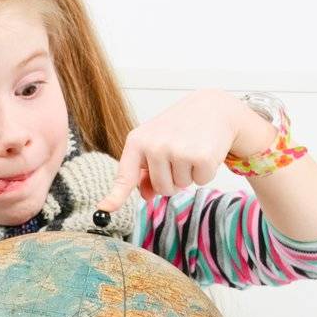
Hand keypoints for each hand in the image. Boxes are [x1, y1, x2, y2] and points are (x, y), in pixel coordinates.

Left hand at [94, 89, 265, 213]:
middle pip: (161, 188)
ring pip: (181, 186)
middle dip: (173, 178)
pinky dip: (206, 172)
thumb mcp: (156, 144)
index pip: (125, 175)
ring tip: (192, 149)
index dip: (115, 196)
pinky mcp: (200, 155)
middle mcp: (154, 145)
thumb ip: (146, 172)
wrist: (212, 107)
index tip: (104, 208)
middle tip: (180, 154)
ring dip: (190, 174)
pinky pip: (201, 181)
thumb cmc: (180, 127)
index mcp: (138, 141)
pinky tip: (205, 151)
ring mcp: (177, 150)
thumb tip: (145, 196)